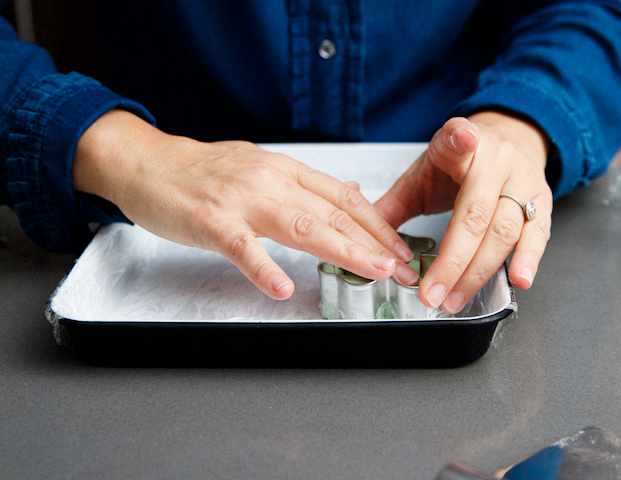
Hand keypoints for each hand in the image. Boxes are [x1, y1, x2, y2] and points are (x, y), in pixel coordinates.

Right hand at [72, 110, 417, 299]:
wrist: (147, 163)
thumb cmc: (202, 171)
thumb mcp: (262, 167)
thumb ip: (305, 184)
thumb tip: (350, 195)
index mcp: (284, 169)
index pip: (343, 197)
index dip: (377, 224)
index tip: (401, 248)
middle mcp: (270, 180)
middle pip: (332, 213)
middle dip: (374, 243)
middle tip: (402, 269)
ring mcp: (241, 200)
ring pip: (301, 226)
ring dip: (343, 249)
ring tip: (373, 271)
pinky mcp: (211, 220)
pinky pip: (242, 247)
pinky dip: (264, 268)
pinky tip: (283, 287)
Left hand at [374, 112, 552, 312]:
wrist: (508, 143)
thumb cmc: (460, 164)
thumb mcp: (422, 175)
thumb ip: (394, 205)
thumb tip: (360, 239)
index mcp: (459, 144)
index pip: (458, 139)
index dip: (460, 141)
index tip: (461, 140)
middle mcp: (496, 159)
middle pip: (476, 213)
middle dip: (452, 260)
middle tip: (431, 293)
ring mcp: (523, 180)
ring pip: (504, 230)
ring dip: (478, 271)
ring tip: (454, 298)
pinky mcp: (542, 200)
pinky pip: (537, 234)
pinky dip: (528, 259)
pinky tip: (518, 280)